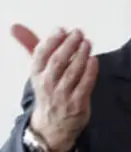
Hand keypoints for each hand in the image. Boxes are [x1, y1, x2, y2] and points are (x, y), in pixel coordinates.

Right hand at [11, 24, 97, 151]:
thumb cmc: (48, 91)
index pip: (41, 54)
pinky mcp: (77, 104)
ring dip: (81, 55)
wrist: (54, 125)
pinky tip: (94, 60)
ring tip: (87, 43)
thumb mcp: (38, 71)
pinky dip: (90, 71)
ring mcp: (63, 95)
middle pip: (58, 61)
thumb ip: (32, 47)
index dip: (52, 40)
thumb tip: (16, 26)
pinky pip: (85, 85)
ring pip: (72, 72)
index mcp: (36, 74)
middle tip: (79, 33)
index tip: (61, 29)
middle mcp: (47, 84)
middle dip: (69, 45)